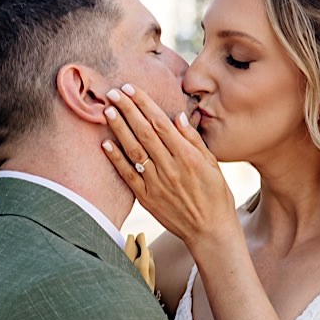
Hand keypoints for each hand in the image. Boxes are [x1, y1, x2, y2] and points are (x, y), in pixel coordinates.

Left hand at [99, 84, 238, 255]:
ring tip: (107, 111)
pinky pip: (128, 175)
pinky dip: (116, 159)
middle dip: (128, 110)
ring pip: (134, 151)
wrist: (210, 231)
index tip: (131, 88)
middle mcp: (171, 168)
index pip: (161, 124)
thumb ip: (193, 140)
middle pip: (145, 133)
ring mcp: (156, 183)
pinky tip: (105, 144)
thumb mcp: (212, 164)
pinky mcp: (146, 198)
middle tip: (113, 92)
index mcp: (188, 156)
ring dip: (119, 129)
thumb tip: (177, 116)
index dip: (144, 104)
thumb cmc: (214, 194)